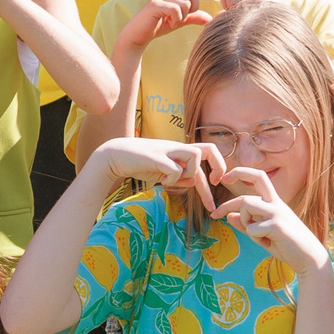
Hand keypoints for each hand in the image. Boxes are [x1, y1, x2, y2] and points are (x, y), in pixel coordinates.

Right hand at [86, 136, 225, 208]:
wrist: (115, 156)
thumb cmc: (139, 164)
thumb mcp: (162, 173)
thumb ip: (178, 177)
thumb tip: (194, 182)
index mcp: (180, 151)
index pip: (207, 156)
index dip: (216, 171)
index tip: (215, 185)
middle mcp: (177, 148)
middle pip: (210, 148)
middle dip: (219, 166)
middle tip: (215, 182)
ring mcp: (168, 151)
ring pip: (196, 156)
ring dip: (190, 172)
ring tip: (174, 180)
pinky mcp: (157, 157)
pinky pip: (176, 169)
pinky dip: (172, 179)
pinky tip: (161, 181)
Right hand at [114, 0, 210, 59]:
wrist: (139, 35)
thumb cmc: (159, 25)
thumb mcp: (180, 20)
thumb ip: (194, 17)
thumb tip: (210, 19)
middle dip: (193, 7)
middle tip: (182, 16)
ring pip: (186, 2)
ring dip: (184, 16)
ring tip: (173, 21)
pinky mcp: (155, 5)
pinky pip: (176, 9)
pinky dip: (177, 20)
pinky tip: (170, 23)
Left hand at [203, 0, 259, 11]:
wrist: (280, 20)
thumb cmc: (258, 15)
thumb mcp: (244, 6)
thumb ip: (230, 6)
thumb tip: (216, 16)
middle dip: (224, 4)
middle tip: (236, 11)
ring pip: (228, 0)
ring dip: (231, 11)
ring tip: (245, 14)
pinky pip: (236, 7)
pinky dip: (237, 14)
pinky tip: (248, 16)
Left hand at [210, 165, 327, 273]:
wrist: (309, 258)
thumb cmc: (287, 244)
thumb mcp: (263, 234)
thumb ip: (247, 224)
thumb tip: (229, 216)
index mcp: (274, 201)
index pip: (258, 177)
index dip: (240, 173)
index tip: (224, 179)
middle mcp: (276, 203)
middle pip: (251, 185)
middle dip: (227, 202)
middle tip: (215, 214)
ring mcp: (277, 212)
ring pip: (246, 204)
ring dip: (244, 220)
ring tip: (257, 235)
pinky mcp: (277, 225)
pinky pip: (251, 228)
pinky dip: (254, 238)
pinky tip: (268, 243)